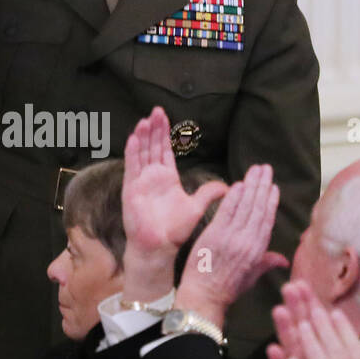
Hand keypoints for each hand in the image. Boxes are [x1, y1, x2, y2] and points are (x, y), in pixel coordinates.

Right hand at [121, 107, 226, 300]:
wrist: (159, 247)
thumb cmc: (175, 230)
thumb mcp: (196, 207)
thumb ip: (209, 193)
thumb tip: (228, 186)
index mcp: (166, 178)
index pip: (164, 150)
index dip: (164, 133)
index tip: (164, 116)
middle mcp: (151, 177)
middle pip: (152, 147)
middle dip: (154, 129)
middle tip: (156, 110)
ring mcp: (140, 182)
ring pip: (141, 153)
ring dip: (142, 137)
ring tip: (145, 120)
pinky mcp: (131, 190)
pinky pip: (131, 168)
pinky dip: (132, 153)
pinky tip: (133, 138)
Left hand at [175, 164, 286, 325]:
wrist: (204, 297)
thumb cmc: (226, 289)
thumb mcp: (251, 277)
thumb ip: (267, 262)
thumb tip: (284, 259)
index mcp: (258, 251)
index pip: (267, 220)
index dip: (271, 202)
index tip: (274, 187)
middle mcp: (248, 241)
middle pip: (258, 208)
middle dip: (263, 186)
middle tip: (266, 168)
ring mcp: (232, 237)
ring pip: (245, 206)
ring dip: (251, 185)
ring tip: (256, 170)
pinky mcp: (215, 235)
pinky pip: (227, 211)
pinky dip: (233, 197)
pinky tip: (238, 183)